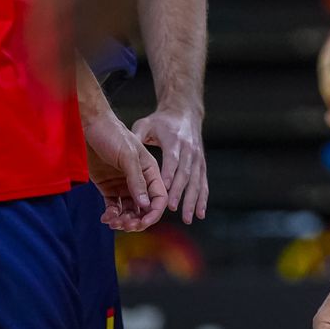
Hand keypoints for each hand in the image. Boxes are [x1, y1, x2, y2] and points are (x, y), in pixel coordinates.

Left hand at [85, 111, 168, 232]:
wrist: (89, 126)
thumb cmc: (112, 135)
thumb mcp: (128, 156)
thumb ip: (137, 180)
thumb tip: (145, 205)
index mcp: (150, 171)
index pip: (158, 197)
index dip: (153, 213)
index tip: (142, 223)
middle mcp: (139, 180)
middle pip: (144, 208)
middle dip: (137, 220)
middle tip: (125, 225)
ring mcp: (124, 185)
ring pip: (129, 210)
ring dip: (123, 220)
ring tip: (113, 222)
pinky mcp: (108, 187)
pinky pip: (114, 207)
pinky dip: (111, 215)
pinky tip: (106, 217)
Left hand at [133, 107, 208, 223]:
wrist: (184, 111)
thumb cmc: (161, 120)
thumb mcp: (145, 124)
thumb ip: (136, 139)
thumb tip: (126, 155)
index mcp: (174, 141)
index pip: (172, 161)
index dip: (169, 177)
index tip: (164, 192)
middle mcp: (189, 150)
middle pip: (185, 174)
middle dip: (180, 193)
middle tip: (172, 209)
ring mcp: (198, 157)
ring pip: (197, 181)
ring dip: (193, 200)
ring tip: (189, 218)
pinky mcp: (201, 163)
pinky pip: (203, 183)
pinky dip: (202, 199)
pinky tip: (200, 214)